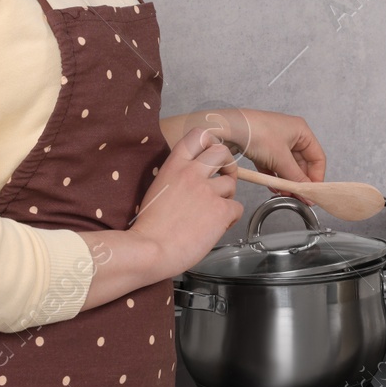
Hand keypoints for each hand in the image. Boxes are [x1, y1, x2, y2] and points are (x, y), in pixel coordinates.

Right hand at [127, 125, 243, 275]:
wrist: (149, 250)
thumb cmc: (149, 228)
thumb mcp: (158, 191)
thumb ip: (176, 180)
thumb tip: (190, 183)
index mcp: (174, 167)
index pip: (197, 136)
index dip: (209, 142)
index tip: (210, 155)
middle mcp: (192, 173)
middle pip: (221, 152)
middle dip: (227, 163)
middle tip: (224, 177)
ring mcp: (207, 191)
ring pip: (231, 183)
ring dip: (227, 196)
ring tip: (215, 211)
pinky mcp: (220, 210)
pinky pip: (237, 208)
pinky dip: (231, 217)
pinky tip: (218, 226)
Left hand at [186, 107, 326, 184]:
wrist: (229, 129)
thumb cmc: (258, 134)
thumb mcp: (281, 159)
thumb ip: (296, 178)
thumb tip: (307, 193)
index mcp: (301, 131)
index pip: (317, 157)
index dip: (317, 176)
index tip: (312, 192)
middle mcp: (291, 134)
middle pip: (302, 163)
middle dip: (299, 180)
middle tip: (298, 196)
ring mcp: (276, 141)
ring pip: (287, 166)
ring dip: (287, 181)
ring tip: (285, 194)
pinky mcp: (263, 148)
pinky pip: (274, 165)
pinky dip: (275, 177)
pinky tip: (274, 188)